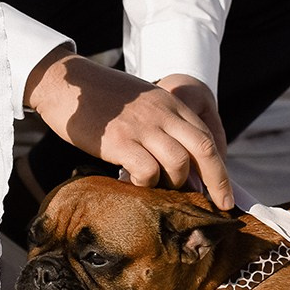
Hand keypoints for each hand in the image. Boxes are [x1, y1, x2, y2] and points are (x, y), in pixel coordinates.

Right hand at [24, 52, 233, 210]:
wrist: (64, 83)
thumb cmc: (100, 99)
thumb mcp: (141, 102)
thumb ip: (161, 123)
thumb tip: (176, 161)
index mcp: (170, 104)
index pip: (206, 137)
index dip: (220, 168)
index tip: (225, 193)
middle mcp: (161, 113)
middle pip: (203, 149)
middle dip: (217, 182)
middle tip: (220, 206)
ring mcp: (141, 127)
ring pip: (178, 162)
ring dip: (174, 183)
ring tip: (158, 188)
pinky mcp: (119, 141)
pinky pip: (147, 170)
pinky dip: (147, 183)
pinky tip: (133, 182)